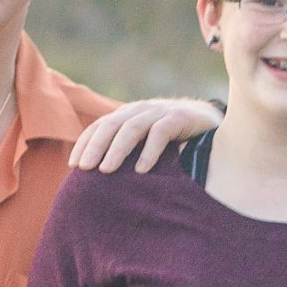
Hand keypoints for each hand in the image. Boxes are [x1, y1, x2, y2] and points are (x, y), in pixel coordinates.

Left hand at [70, 97, 220, 174]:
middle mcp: (141, 110)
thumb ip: (129, 151)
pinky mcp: (180, 117)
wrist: (212, 123)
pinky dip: (149, 151)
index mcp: (129, 114)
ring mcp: (161, 112)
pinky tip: (141, 170)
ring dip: (117, 149)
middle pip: (111, 125)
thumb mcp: (147, 142)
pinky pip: (160, 132)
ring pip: (132, 127)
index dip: (85, 143)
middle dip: (95, 146)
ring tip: (106, 170)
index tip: (74, 165)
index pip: (101, 126)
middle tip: (85, 168)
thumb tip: (101, 177)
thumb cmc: (175, 139)